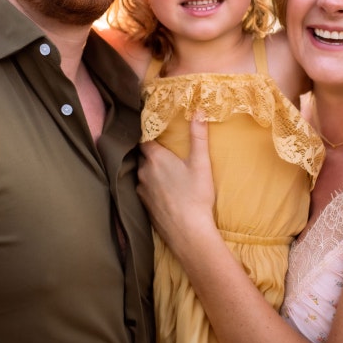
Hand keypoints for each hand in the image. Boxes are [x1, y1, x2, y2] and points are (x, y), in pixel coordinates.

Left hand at [137, 118, 216, 255]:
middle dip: (150, 151)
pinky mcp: (144, 205)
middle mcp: (143, 172)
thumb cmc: (195, 196)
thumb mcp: (201, 163)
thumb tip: (198, 110)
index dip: (149, 132)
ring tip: (164, 169)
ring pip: (142, 173)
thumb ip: (198, 136)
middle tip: (163, 148)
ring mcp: (141, 190)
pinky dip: (151, 185)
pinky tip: (162, 189)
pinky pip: (144, 189)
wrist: (188, 232)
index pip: (145, 138)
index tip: (156, 128)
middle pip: (142, 155)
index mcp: (154, 158)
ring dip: (150, 169)